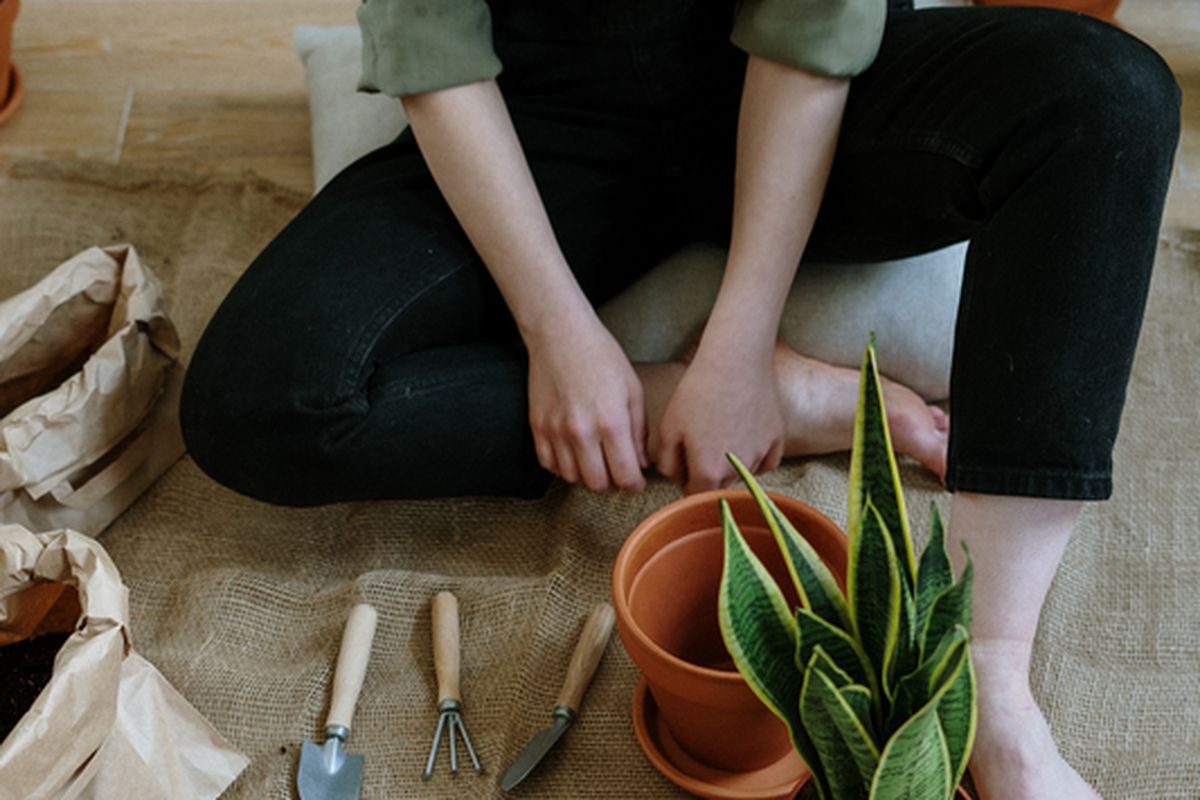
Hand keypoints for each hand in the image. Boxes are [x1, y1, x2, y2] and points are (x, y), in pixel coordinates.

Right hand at [526, 316, 648, 492]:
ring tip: (597, 460)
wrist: (561, 334)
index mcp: (612, 422)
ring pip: (572, 477)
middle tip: (617, 472)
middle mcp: (582, 431)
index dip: (634, 485)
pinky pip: (549, 464)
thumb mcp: (633, 390)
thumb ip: (639, 432)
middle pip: (597, 484)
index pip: (625, 476)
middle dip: (612, 484)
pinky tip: (574, 453)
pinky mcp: (537, 426)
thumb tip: (641, 463)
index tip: (636, 482)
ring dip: (587, 476)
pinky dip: (563, 466)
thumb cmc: (601, 357)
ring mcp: (555, 431)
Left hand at [655, 346, 783, 493]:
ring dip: (730, 464)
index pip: (694, 495)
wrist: (734, 362)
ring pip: (741, 474)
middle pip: (719, 487)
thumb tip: (677, 479)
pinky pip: (764, 463)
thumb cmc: (698, 392)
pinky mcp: (777, 442)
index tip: (684, 465)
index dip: (686, 481)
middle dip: (707, 474)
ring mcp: (760, 456)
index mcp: (708, 472)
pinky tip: (743, 435)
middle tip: (700, 443)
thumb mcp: (668, 428)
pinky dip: (754, 456)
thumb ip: (668, 464)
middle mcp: (738, 471)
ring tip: (721, 430)